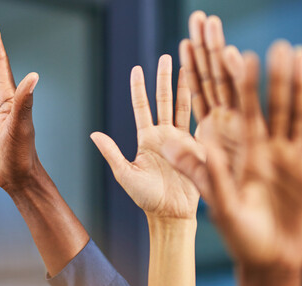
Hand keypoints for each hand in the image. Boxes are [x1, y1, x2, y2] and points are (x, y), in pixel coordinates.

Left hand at [91, 55, 200, 219]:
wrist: (171, 214)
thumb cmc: (146, 198)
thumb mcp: (125, 174)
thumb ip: (111, 152)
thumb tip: (93, 133)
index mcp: (146, 139)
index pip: (141, 107)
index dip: (139, 88)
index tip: (137, 68)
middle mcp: (164, 135)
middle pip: (163, 100)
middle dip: (164, 78)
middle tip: (166, 55)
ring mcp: (183, 139)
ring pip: (183, 106)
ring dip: (185, 85)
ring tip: (188, 63)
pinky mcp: (199, 147)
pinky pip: (200, 122)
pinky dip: (203, 104)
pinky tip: (207, 87)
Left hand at [164, 43, 301, 270]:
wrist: (269, 260)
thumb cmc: (238, 234)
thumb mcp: (218, 203)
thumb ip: (202, 174)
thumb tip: (172, 146)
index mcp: (238, 152)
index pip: (233, 110)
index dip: (230, 83)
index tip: (225, 52)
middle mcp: (266, 148)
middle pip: (267, 105)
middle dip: (268, 77)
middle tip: (272, 44)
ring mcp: (293, 157)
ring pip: (296, 114)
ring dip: (297, 87)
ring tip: (298, 56)